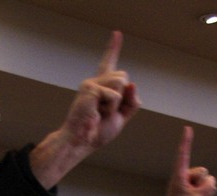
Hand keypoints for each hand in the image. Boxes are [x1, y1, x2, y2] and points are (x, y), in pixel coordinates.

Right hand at [60, 30, 139, 149]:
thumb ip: (131, 101)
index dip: (113, 48)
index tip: (117, 33)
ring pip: (122, 81)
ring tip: (102, 112)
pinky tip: (97, 113)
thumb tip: (133, 84)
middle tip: (107, 111)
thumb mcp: (122, 116)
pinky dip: (111, 107)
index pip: (109, 63)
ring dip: (117, 102)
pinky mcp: (90, 88)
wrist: (83, 140)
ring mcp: (92, 83)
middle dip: (123, 96)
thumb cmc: (98, 131)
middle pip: (124, 76)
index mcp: (103, 87)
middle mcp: (96, 81)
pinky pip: (114, 95)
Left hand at [151, 126, 216, 195]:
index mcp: (180, 176)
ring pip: (206, 180)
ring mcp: (188, 183)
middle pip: (202, 172)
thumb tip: (211, 182)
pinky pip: (206, 186)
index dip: (186, 141)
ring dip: (203, 190)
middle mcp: (184, 176)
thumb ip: (208, 186)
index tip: (187, 128)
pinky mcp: (192, 189)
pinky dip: (204, 194)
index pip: (184, 155)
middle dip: (202, 183)